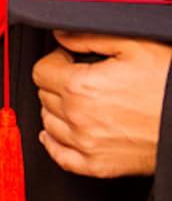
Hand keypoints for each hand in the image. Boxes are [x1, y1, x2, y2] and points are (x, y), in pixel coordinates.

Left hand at [32, 32, 170, 177]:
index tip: (69, 60)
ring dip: (57, 109)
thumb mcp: (133, 46)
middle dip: (58, 82)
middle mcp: (78, 117)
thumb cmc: (169, 86)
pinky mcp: (99, 165)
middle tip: (80, 77)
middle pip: (44, 95)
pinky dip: (54, 143)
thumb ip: (88, 37)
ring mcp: (87, 144)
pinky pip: (60, 156)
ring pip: (48, 122)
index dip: (56, 60)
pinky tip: (60, 132)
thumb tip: (60, 35)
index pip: (41, 71)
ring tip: (79, 101)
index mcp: (80, 87)